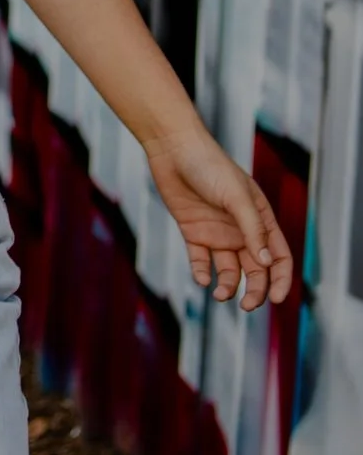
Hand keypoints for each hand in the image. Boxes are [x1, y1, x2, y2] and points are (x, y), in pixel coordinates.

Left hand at [144, 122, 293, 310]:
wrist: (173, 149)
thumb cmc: (210, 167)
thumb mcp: (236, 197)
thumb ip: (252, 229)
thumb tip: (267, 263)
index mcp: (260, 219)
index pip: (278, 257)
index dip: (280, 279)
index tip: (276, 299)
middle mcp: (241, 229)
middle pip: (255, 269)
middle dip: (255, 290)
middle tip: (247, 306)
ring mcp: (217, 232)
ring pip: (228, 270)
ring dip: (227, 286)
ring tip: (220, 294)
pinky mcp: (194, 232)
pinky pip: (201, 260)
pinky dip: (202, 273)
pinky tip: (202, 279)